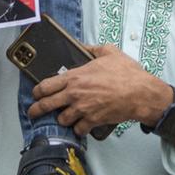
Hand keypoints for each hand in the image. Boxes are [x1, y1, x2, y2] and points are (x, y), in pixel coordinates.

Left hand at [28, 44, 168, 135]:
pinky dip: (79, 129)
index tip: (36, 93)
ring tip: (66, 116)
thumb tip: (84, 45)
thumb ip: (93, 48)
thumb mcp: (109, 52)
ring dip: (63, 118)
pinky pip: (78, 130)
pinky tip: (81, 125)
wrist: (140, 93)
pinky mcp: (92, 121)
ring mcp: (82, 109)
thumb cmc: (127, 74)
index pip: (46, 85)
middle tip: (33, 112)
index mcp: (75, 77)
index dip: (37, 91)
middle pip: (46, 105)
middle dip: (36, 110)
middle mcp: (75, 94)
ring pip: (62, 119)